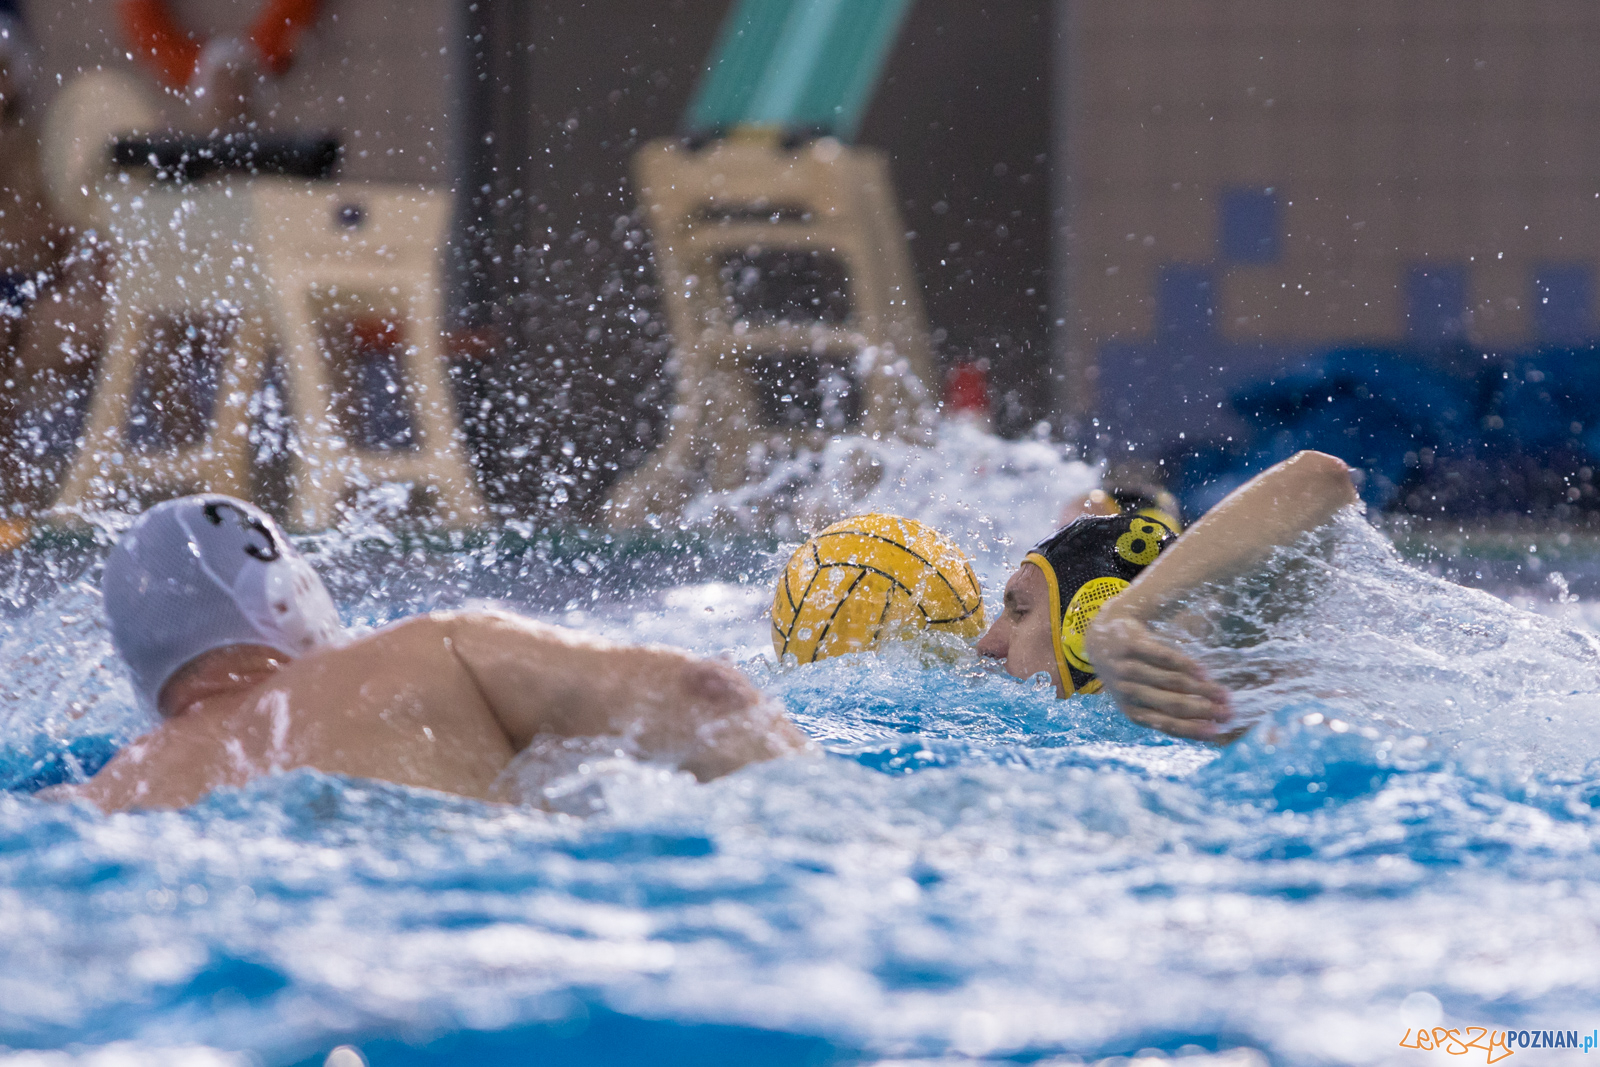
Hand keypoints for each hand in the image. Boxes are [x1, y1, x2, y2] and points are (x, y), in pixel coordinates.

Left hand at [1085, 616, 1233, 740]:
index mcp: (1132, 711)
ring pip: (1171, 682)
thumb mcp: (1141, 697)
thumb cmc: (1131, 676)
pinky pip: (1162, 657)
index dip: (1193, 729)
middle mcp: (1128, 692)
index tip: (1218, 731)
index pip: (1166, 724)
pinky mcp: (1131, 646)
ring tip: (1224, 693)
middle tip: (1229, 712)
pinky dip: (1185, 665)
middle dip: (1204, 710)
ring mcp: (1127, 668)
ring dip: (1202, 689)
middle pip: (1172, 704)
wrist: (1101, 640)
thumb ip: (1167, 709)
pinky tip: (1204, 672)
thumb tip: (1208, 726)